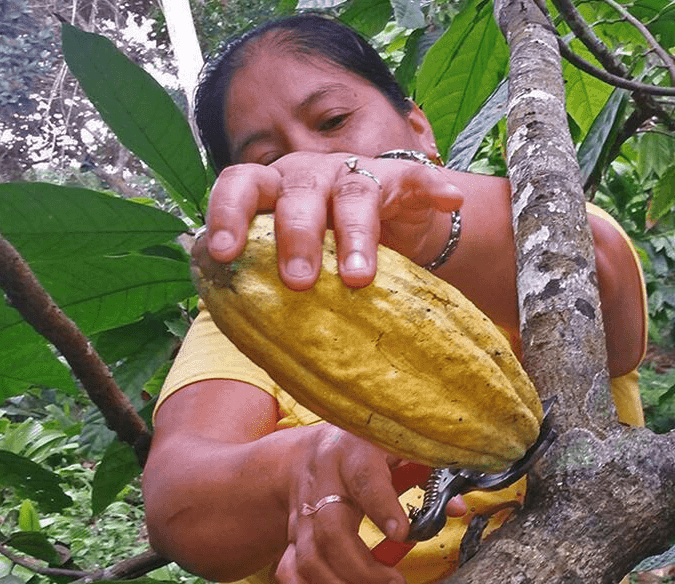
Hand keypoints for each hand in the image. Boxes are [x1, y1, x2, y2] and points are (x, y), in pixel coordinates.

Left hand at [202, 152, 463, 289]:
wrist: (386, 227)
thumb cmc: (324, 250)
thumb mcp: (290, 258)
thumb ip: (265, 277)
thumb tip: (235, 321)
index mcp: (272, 189)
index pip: (240, 186)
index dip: (227, 214)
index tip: (223, 253)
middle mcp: (309, 174)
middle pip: (298, 190)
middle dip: (296, 235)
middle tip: (299, 281)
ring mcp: (356, 173)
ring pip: (352, 193)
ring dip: (355, 234)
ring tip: (359, 277)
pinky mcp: (400, 180)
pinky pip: (418, 179)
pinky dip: (434, 187)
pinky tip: (451, 199)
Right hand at [271, 424, 416, 583]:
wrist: (312, 452)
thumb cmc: (368, 454)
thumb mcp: (399, 453)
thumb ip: (430, 478)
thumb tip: (459, 509)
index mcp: (354, 455)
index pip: (365, 480)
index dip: (382, 508)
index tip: (402, 535)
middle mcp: (322, 484)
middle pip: (330, 530)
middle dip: (361, 567)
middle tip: (393, 581)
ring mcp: (302, 513)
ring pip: (308, 558)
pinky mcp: (290, 537)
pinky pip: (287, 572)